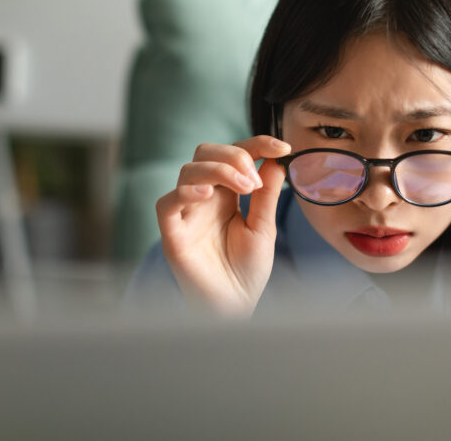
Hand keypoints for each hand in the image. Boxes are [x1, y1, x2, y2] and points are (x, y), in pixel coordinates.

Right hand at [155, 135, 291, 315]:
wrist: (235, 307)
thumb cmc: (247, 271)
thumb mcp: (264, 228)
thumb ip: (267, 195)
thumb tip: (276, 160)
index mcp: (226, 194)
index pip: (235, 154)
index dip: (257, 144)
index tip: (283, 147)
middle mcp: (204, 198)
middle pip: (206, 153)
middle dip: (234, 155)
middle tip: (256, 181)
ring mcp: (187, 214)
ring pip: (188, 171)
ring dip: (219, 170)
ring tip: (245, 188)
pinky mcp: (173, 234)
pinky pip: (167, 203)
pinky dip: (184, 192)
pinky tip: (207, 194)